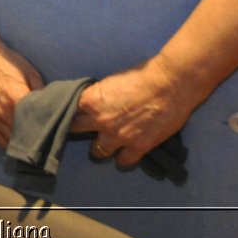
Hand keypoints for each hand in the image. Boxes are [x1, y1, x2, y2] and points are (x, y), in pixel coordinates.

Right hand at [0, 37, 45, 148]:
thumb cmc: (4, 60)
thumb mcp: (30, 72)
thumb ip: (41, 92)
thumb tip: (52, 107)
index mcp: (16, 99)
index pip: (35, 126)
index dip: (46, 134)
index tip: (56, 137)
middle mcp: (2, 112)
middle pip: (22, 138)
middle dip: (35, 143)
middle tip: (47, 145)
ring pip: (9, 141)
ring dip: (21, 146)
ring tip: (33, 150)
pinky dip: (7, 143)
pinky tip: (16, 145)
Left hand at [70, 58, 198, 166]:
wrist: (169, 85)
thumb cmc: (141, 76)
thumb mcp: (110, 82)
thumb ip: (98, 96)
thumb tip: (93, 102)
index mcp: (91, 100)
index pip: (69, 110)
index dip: (68, 112)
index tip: (69, 114)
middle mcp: (99, 121)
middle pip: (76, 130)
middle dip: (78, 129)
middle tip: (84, 128)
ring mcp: (118, 136)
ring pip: (98, 151)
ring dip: (100, 147)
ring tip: (105, 143)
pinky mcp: (138, 147)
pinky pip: (123, 161)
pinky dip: (123, 158)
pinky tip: (125, 153)